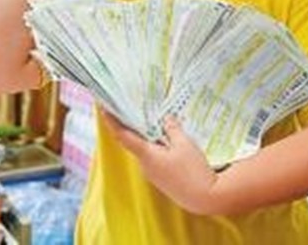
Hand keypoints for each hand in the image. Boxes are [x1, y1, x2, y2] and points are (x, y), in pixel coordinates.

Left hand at [100, 110, 218, 214]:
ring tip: (165, 125)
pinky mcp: (162, 180)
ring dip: (153, 138)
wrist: (204, 197)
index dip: (112, 121)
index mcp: (146, 154)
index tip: (104, 109)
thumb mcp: (184, 143)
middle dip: (139, 127)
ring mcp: (153, 174)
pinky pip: (156, 159)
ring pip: (149, 151)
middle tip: (143, 110)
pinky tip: (174, 144)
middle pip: (137, 142)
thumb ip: (172, 129)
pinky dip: (160, 149)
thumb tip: (166, 119)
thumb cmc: (192, 169)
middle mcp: (145, 166)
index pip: (123, 136)